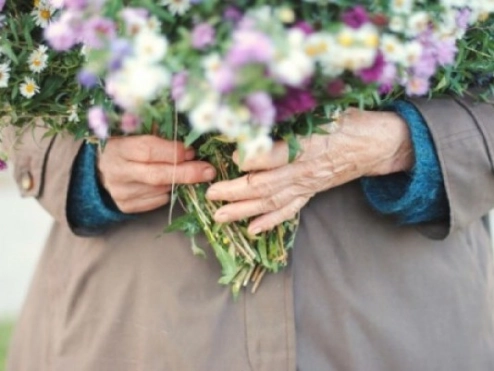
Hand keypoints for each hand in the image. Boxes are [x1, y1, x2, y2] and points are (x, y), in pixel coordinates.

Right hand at [98, 135, 215, 212]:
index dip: (173, 151)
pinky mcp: (126, 206)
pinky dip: (168, 192)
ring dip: (179, 181)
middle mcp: (117, 172)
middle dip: (186, 173)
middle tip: (208, 171)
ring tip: (189, 172)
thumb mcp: (135, 132)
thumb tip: (190, 136)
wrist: (100, 169)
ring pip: (160, 189)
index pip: (148, 151)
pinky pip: (157, 201)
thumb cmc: (125, 145)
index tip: (192, 151)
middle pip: (157, 175)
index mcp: (118, 148)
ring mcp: (121, 192)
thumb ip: (158, 133)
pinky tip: (170, 182)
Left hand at [206, 109, 413, 234]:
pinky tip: (253, 229)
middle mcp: (305, 169)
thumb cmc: (350, 120)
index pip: (274, 156)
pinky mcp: (311, 191)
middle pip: (266, 185)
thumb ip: (296, 112)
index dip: (251, 158)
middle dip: (235, 192)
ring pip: (272, 201)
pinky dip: (270, 220)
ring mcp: (308, 184)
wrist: (377, 143)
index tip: (230, 157)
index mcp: (308, 145)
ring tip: (220, 216)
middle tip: (210, 194)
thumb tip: (258, 108)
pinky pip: (289, 209)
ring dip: (244, 211)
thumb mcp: (327, 108)